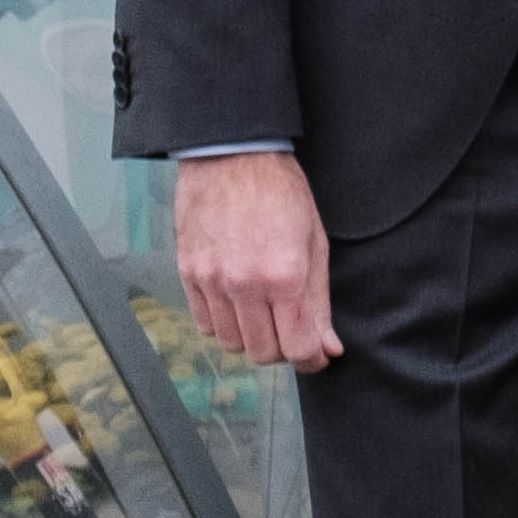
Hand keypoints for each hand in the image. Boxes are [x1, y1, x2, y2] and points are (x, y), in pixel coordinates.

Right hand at [173, 149, 337, 372]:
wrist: (232, 158)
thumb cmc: (282, 196)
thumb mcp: (316, 246)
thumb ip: (319, 303)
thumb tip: (329, 347)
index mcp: (285, 277)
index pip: (297, 348)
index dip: (312, 359)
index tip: (317, 354)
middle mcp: (245, 285)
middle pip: (263, 353)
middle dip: (283, 349)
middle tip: (291, 330)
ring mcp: (211, 281)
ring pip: (231, 343)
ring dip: (251, 338)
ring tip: (264, 314)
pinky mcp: (188, 274)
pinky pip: (204, 324)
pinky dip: (223, 324)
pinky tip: (237, 305)